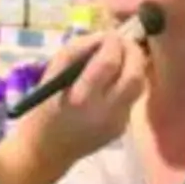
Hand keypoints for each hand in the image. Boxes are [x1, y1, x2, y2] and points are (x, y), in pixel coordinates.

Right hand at [12, 32, 147, 168]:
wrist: (48, 148)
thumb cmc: (45, 106)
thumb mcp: (53, 73)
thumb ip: (78, 50)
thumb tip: (104, 36)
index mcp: (82, 97)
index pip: (109, 62)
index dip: (114, 43)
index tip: (110, 35)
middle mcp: (105, 112)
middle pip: (134, 75)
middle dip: (133, 52)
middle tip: (124, 42)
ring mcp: (117, 123)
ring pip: (139, 86)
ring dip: (135, 66)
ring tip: (123, 57)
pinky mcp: (122, 128)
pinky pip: (132, 98)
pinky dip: (126, 83)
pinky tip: (114, 81)